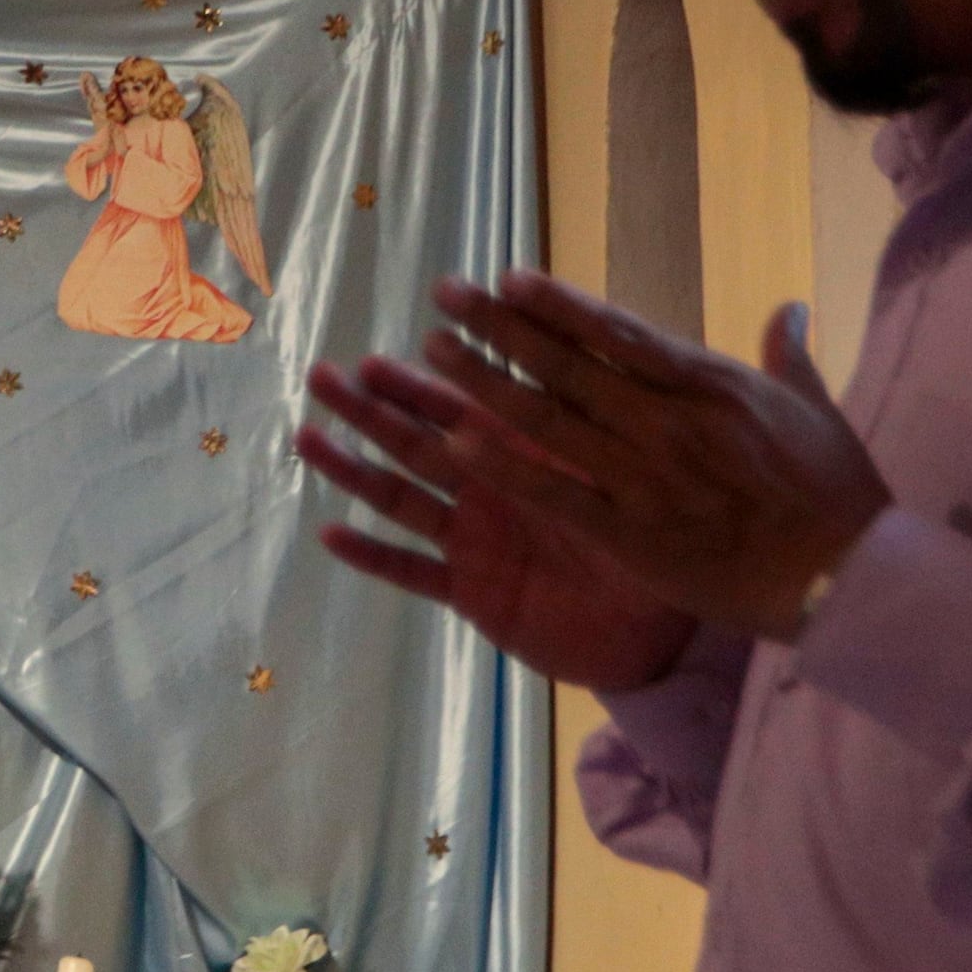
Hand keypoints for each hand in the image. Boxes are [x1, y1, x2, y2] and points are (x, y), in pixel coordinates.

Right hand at [300, 352, 698, 691]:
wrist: (664, 622)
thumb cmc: (653, 534)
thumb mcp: (621, 467)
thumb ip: (587, 418)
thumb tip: (570, 349)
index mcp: (520, 454)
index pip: (458, 408)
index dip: (414, 384)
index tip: (371, 359)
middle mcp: (486, 490)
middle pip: (415, 444)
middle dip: (367, 411)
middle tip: (321, 377)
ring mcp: (473, 541)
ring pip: (401, 498)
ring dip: (354, 469)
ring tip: (307, 437)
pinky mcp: (472, 592)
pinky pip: (415, 574)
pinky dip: (373, 556)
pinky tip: (329, 533)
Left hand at [412, 273, 891, 641]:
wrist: (849, 581)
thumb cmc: (836, 494)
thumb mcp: (816, 411)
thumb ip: (788, 356)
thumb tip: (790, 308)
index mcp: (711, 385)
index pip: (619, 332)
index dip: (557, 303)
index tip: (508, 276)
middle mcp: (669, 421)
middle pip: (567, 365)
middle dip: (499, 327)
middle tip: (445, 294)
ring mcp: (646, 477)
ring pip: (549, 420)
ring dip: (484, 382)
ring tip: (431, 352)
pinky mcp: (633, 535)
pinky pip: (556, 492)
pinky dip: (504, 465)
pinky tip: (455, 441)